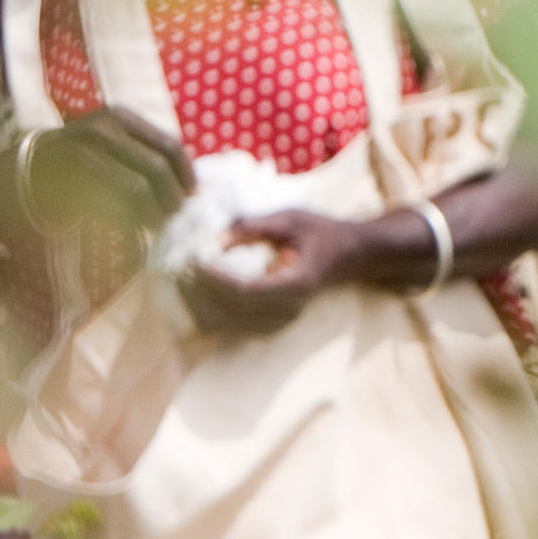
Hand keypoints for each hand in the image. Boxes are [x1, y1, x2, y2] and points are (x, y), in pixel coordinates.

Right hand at [21, 108, 194, 238]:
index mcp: (119, 116)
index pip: (168, 144)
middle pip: (157, 168)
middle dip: (172, 197)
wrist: (24, 169)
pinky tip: (133, 229)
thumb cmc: (77, 159)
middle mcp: (102, 129)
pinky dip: (129, 221)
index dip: (186, 172)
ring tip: (156, 225)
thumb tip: (191, 184)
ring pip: (137, 189)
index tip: (193, 194)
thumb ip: (144, 154)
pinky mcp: (69, 180)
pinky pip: (111, 205)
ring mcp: (84, 153)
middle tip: (176, 216)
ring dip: (154, 213)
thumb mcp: (112, 143)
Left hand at [184, 210, 379, 335]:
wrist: (353, 254)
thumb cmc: (323, 231)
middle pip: (236, 308)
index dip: (219, 278)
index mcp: (296, 283)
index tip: (199, 259)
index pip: (247, 289)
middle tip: (184, 267)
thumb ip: (254, 226)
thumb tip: (215, 239)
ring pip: (236, 320)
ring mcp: (285, 315)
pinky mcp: (279, 317)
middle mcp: (290, 305)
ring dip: (209, 302)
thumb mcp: (291, 218)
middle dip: (206, 290)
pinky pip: (243, 320)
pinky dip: (221, 308)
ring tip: (189, 279)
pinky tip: (205, 292)